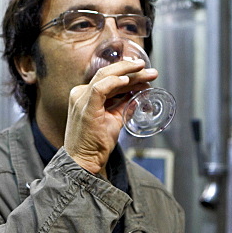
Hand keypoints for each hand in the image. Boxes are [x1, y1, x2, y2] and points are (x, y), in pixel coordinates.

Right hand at [63, 58, 157, 174]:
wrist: (83, 162)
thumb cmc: (95, 145)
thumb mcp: (114, 121)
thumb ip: (124, 107)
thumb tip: (138, 98)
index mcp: (86, 96)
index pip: (109, 79)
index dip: (128, 74)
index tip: (145, 74)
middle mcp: (81, 94)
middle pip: (108, 74)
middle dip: (131, 70)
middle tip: (150, 71)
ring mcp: (81, 99)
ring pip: (105, 76)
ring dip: (128, 72)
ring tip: (145, 72)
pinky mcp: (86, 107)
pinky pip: (100, 88)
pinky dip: (114, 81)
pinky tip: (127, 80)